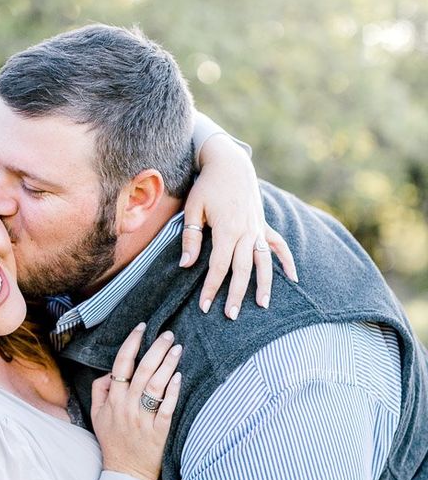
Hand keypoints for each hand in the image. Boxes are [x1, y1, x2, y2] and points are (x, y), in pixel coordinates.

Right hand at [90, 324, 181, 479]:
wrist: (125, 472)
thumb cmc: (113, 440)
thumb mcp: (96, 415)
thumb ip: (99, 390)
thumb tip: (111, 371)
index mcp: (113, 400)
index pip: (121, 364)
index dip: (131, 343)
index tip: (142, 327)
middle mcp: (127, 406)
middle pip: (143, 370)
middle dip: (156, 348)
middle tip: (168, 334)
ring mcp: (143, 418)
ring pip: (156, 385)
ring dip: (168, 364)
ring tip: (177, 348)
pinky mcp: (159, 430)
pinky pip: (167, 407)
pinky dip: (173, 391)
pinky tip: (179, 376)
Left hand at [181, 133, 297, 318]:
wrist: (231, 163)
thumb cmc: (208, 186)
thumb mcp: (193, 208)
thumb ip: (191, 237)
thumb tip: (186, 264)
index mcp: (227, 229)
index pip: (219, 266)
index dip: (212, 288)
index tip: (205, 306)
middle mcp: (246, 232)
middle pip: (243, 270)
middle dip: (236, 294)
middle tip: (231, 316)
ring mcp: (258, 229)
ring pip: (264, 262)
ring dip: (264, 284)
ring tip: (262, 305)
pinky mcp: (264, 224)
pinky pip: (278, 245)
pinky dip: (287, 261)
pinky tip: (293, 278)